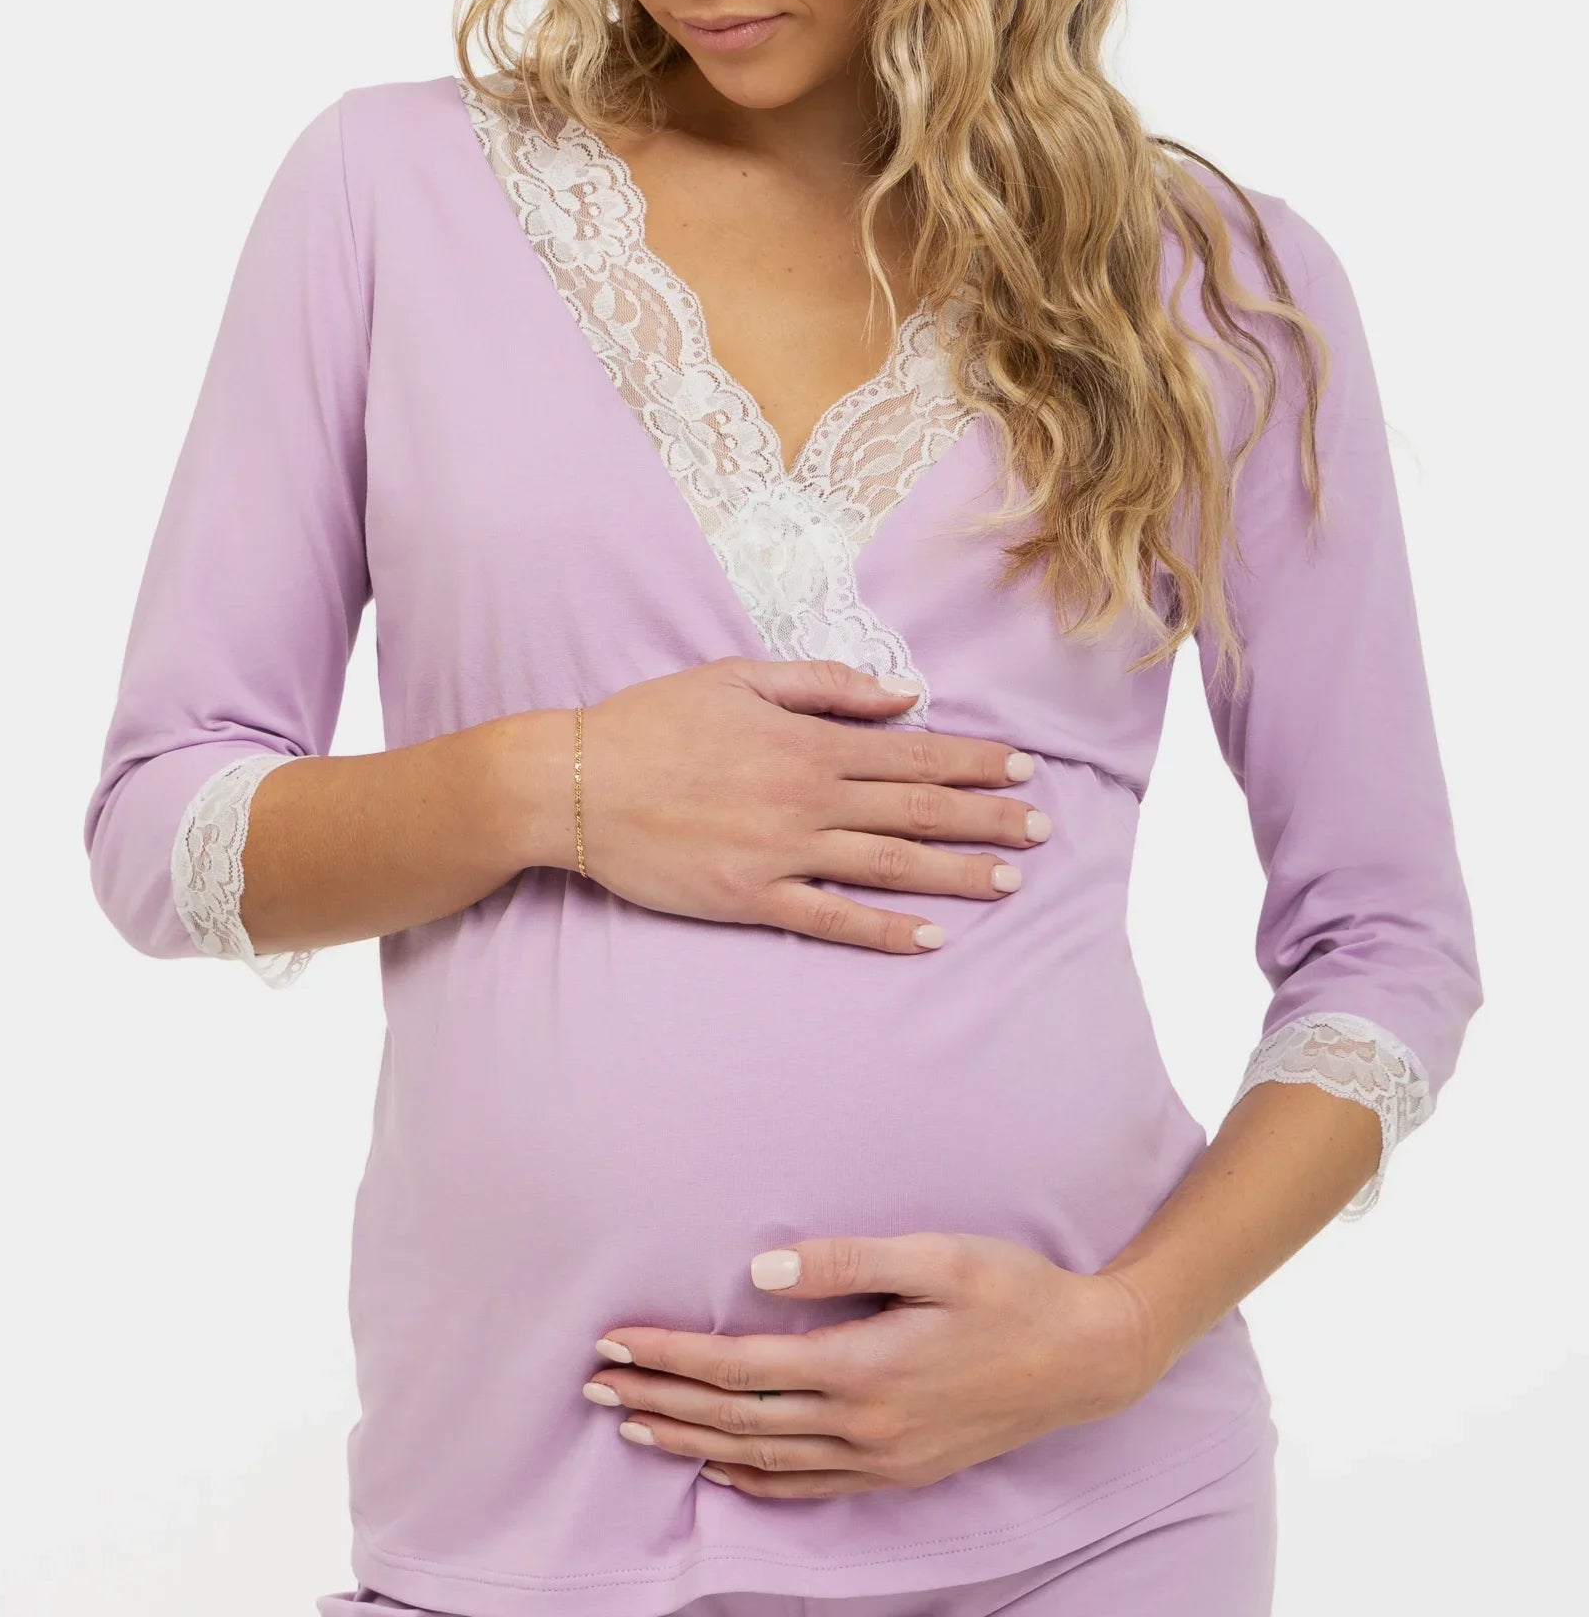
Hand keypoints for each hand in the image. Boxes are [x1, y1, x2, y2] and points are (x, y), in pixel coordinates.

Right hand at [519, 656, 1050, 953]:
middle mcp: (806, 796)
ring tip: (1010, 880)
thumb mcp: (739, 677)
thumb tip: (904, 694)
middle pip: (917, 808)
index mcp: (807, 740)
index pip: (912, 750)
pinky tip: (931, 938)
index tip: (1022, 767)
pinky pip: (831, 918)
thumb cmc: (652, 722)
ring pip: (889, 863)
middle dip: (986, 817)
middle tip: (1042, 827)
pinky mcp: (751, 898)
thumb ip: (825, 685)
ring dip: (955, 872)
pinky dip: (885, 930)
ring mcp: (781, 851)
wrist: (574, 782)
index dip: (973, 760)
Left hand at [581, 1231, 1162, 1498]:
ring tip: (632, 1425)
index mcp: (862, 1368)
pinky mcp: (899, 1472)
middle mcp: (862, 1426)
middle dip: (658, 1400)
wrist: (1088, 1358)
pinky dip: (754, 1480)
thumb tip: (757, 1270)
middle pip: (734, 1420)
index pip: (737, 1368)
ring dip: (689, 1443)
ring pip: (761, 1460)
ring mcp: (880, 1459)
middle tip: (593, 1384)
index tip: (615, 1340)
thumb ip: (842, 1262)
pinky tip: (722, 1469)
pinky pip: (808, 1487)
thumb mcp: (935, 1256)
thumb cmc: (1014, 1291)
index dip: (669, 1355)